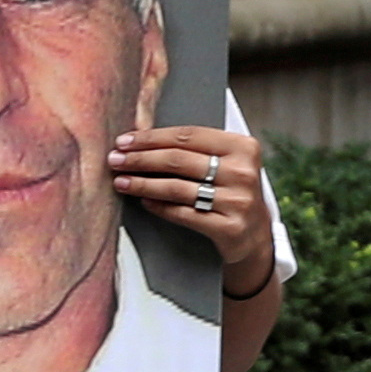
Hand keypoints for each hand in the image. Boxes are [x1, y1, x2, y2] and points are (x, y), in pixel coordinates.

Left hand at [116, 120, 279, 287]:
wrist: (255, 235)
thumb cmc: (231, 192)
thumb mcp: (226, 164)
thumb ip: (196, 150)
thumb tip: (141, 140)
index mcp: (243, 147)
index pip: (188, 136)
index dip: (152, 137)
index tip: (125, 141)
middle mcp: (243, 172)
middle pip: (179, 160)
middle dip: (141, 159)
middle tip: (115, 160)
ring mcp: (238, 201)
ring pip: (177, 188)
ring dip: (143, 184)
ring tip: (121, 182)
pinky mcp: (229, 228)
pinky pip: (183, 214)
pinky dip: (159, 207)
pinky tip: (143, 202)